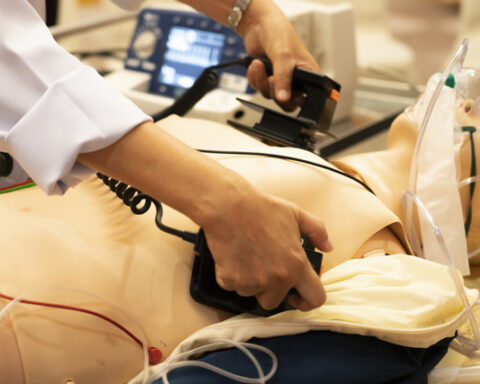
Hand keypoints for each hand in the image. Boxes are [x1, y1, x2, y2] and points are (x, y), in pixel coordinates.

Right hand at [201, 180, 331, 310]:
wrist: (228, 206)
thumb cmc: (261, 208)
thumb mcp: (296, 214)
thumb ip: (317, 231)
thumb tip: (327, 247)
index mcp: (297, 265)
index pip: (315, 298)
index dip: (307, 302)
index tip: (297, 297)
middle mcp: (277, 278)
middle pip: (274, 301)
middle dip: (269, 288)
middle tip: (262, 266)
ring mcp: (253, 282)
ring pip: (252, 293)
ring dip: (249, 281)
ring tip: (246, 255)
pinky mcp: (231, 281)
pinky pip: (232, 286)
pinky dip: (231, 275)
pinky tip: (233, 256)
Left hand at [238, 0, 319, 110]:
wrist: (258, 24)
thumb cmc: (279, 33)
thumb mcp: (284, 57)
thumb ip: (283, 79)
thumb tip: (283, 98)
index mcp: (309, 75)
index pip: (305, 98)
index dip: (295, 100)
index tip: (286, 96)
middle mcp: (295, 80)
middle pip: (285, 102)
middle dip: (274, 90)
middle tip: (272, 78)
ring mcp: (279, 80)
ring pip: (269, 95)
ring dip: (261, 81)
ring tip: (260, 65)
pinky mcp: (265, 78)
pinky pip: (258, 88)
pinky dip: (254, 78)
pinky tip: (256, 65)